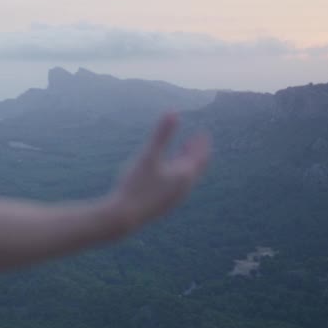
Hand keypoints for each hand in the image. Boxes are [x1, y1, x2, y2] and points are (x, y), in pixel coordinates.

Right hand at [106, 113, 209, 229]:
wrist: (124, 216)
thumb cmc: (136, 184)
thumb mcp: (148, 155)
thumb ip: (161, 134)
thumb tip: (173, 111)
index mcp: (184, 175)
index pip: (200, 157)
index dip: (202, 144)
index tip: (203, 133)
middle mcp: (183, 188)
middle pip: (195, 168)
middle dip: (196, 152)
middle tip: (196, 140)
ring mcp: (173, 199)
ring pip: (186, 178)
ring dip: (186, 164)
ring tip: (181, 154)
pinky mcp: (163, 205)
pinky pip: (176, 186)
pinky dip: (176, 174)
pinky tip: (164, 174)